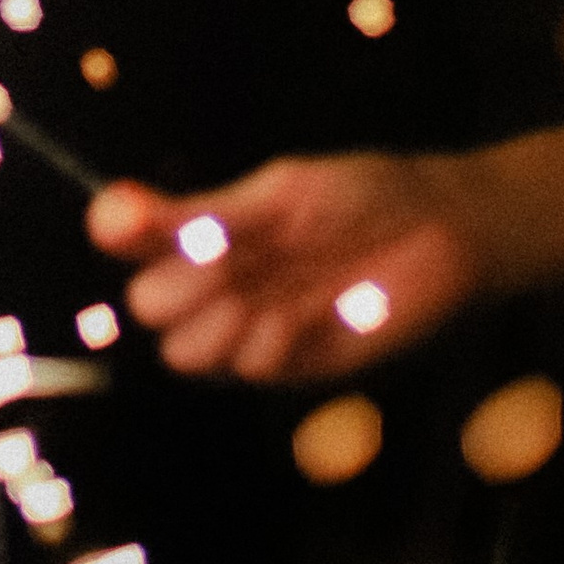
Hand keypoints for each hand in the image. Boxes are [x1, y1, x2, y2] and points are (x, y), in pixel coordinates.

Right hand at [87, 154, 486, 379]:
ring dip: (208, 329)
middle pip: (149, 306)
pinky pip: (252, 371)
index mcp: (210, 230)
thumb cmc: (363, 195)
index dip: (122, 229)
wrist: (445, 232)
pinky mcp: (297, 365)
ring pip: (185, 354)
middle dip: (171, 290)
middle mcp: (221, 283)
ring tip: (253, 302)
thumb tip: (118, 205)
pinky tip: (295, 319)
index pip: (135, 237)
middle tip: (220, 267)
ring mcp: (255, 328)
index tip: (132, 218)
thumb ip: (207, 213)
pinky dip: (262, 345)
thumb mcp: (282, 193)